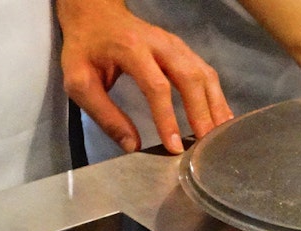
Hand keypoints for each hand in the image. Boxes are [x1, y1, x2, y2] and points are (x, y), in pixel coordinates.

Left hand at [57, 0, 233, 154]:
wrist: (95, 14)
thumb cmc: (85, 49)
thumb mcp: (79, 82)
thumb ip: (104, 114)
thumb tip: (132, 146)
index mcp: (132, 49)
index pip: (157, 86)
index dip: (168, 118)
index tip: (175, 146)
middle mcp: (160, 44)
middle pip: (189, 77)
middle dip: (201, 113)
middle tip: (206, 144)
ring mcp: (175, 44)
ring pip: (203, 73)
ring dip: (215, 105)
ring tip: (221, 135)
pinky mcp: (183, 50)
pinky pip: (205, 72)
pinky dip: (215, 95)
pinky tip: (220, 116)